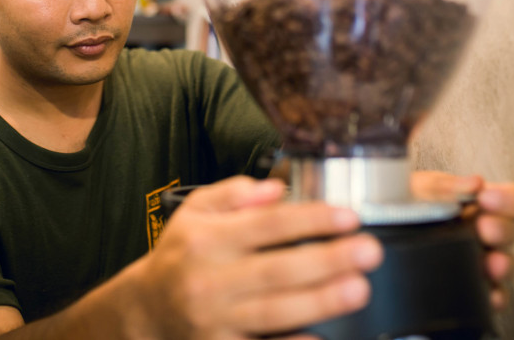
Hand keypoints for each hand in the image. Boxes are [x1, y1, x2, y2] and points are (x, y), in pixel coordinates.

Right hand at [127, 176, 382, 339]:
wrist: (145, 312)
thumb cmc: (180, 258)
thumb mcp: (193, 213)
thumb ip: (233, 194)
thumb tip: (276, 188)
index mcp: (207, 239)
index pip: (266, 225)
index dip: (310, 219)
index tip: (349, 216)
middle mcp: (210, 279)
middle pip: (276, 269)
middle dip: (327, 260)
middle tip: (368, 251)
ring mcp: (215, 320)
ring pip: (275, 312)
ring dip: (320, 301)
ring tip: (358, 289)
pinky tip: (323, 337)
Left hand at [412, 171, 513, 310]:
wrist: (379, 231)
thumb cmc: (405, 205)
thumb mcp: (421, 188)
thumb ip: (447, 185)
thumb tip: (474, 183)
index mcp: (479, 203)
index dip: (512, 199)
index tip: (488, 198)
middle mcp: (484, 232)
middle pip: (511, 233)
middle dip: (502, 230)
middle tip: (485, 227)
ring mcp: (478, 260)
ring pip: (504, 265)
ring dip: (502, 264)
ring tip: (489, 262)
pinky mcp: (470, 287)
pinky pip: (491, 296)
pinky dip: (494, 297)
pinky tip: (488, 295)